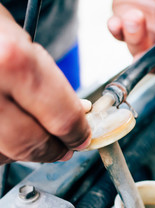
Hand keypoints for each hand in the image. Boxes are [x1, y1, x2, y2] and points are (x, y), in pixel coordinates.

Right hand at [0, 5, 90, 163]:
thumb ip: (50, 81)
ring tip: (40, 139)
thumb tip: (78, 112)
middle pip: (32, 144)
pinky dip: (5, 148)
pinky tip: (12, 134)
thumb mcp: (23, 43)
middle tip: (67, 147)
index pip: (62, 118)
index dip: (78, 133)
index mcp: (14, 63)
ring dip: (29, 151)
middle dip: (56, 149)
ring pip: (7, 153)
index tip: (83, 136)